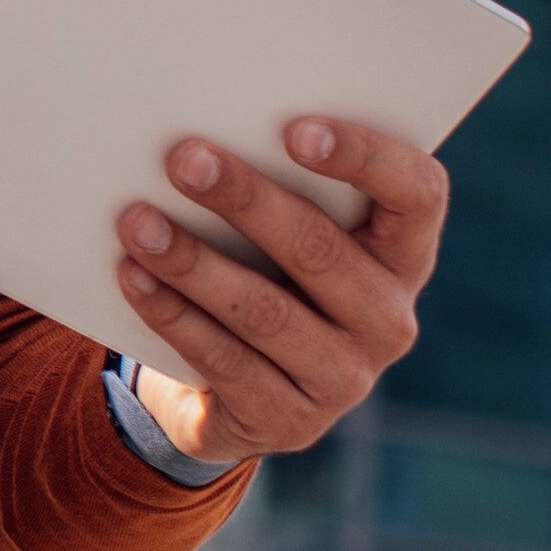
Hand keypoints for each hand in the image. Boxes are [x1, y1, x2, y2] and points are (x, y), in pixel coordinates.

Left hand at [115, 119, 446, 465]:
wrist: (234, 392)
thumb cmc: (263, 274)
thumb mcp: (286, 237)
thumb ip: (278, 187)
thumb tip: (206, 139)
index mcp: (405, 255)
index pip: (416, 194)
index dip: (364, 157)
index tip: (295, 129)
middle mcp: (389, 320)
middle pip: (321, 248)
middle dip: (246, 199)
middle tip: (183, 159)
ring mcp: (345, 380)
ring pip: (263, 309)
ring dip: (193, 261)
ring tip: (137, 222)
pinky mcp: (288, 421)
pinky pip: (223, 360)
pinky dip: (172, 313)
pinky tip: (134, 276)